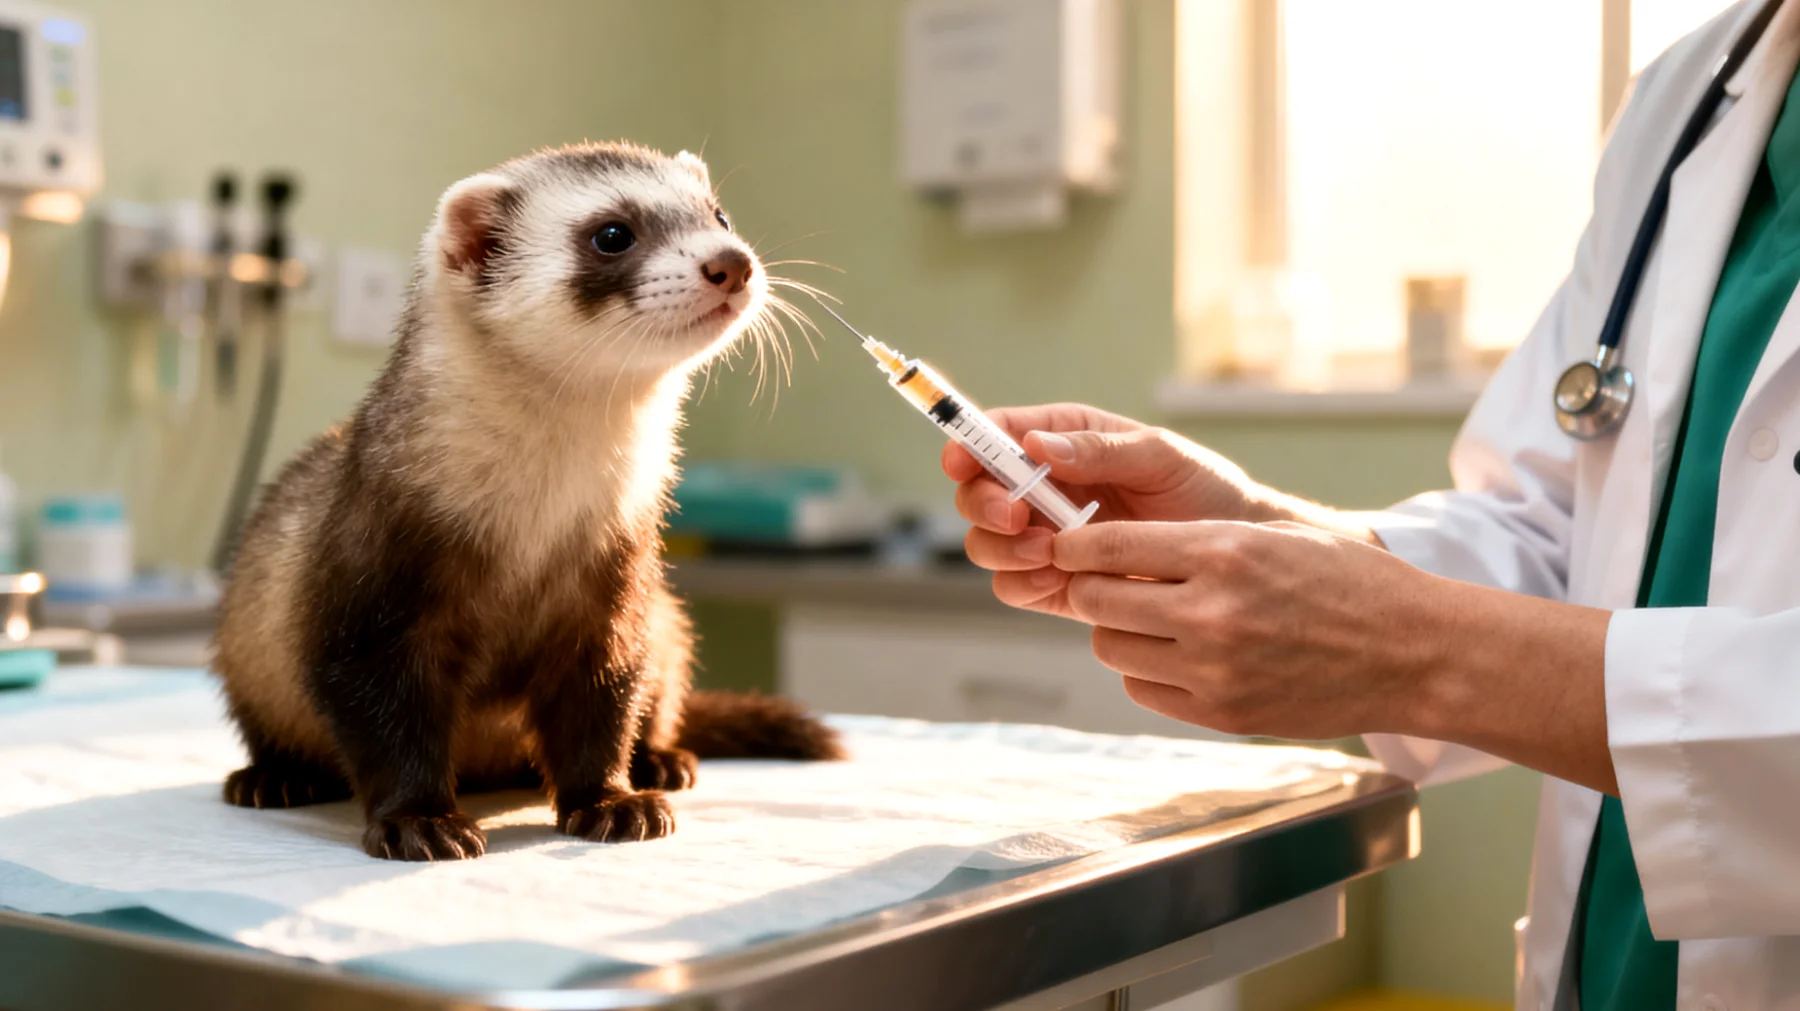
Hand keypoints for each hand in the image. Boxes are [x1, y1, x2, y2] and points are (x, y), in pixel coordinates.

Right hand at [942, 403, 1371, 618]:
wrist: (1235, 561)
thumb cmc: (1205, 492)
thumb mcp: (1160, 456)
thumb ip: (1099, 449)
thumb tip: (1036, 443)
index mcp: (1062, 440)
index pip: (993, 435)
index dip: (967, 446)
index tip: (965, 462)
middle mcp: (1043, 487)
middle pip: (977, 493)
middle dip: (985, 506)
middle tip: (1020, 518)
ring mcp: (1045, 537)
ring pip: (986, 544)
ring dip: (1003, 549)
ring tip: (1051, 554)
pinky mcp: (1054, 583)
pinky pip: (1012, 585)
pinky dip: (1022, 583)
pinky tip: (1057, 581)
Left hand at [1053, 519, 1617, 792]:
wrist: (1415, 653)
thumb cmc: (1350, 584)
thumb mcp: (1272, 537)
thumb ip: (1192, 543)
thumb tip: (1110, 551)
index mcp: (1223, 552)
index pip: (1105, 545)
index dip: (1076, 544)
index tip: (1071, 546)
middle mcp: (1211, 611)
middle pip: (1096, 600)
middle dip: (1094, 587)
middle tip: (1110, 581)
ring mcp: (1214, 670)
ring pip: (1113, 648)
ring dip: (1122, 631)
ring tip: (1156, 618)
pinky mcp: (1223, 714)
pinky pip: (1144, 690)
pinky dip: (1149, 671)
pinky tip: (1180, 655)